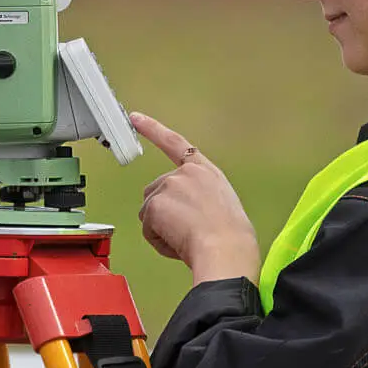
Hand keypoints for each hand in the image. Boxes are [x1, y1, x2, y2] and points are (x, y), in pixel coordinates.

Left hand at [130, 112, 260, 283]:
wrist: (227, 249)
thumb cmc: (231, 239)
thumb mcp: (220, 206)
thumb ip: (197, 198)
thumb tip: (178, 213)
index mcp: (206, 172)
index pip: (176, 144)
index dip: (153, 129)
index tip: (135, 118)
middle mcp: (186, 173)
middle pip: (155, 193)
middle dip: (163, 214)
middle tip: (189, 232)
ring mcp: (169, 185)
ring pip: (149, 213)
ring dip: (162, 229)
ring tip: (188, 237)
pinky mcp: (155, 203)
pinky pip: (148, 230)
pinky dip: (159, 241)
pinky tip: (179, 243)